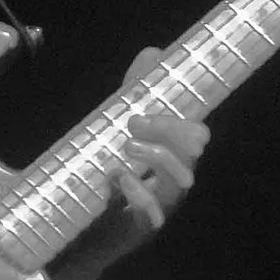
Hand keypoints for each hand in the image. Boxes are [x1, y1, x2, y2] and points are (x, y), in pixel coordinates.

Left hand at [110, 47, 208, 230]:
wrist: (82, 227)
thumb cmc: (110, 173)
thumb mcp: (120, 125)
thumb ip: (137, 90)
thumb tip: (155, 52)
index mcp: (170, 154)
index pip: (196, 135)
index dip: (190, 122)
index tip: (161, 107)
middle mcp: (173, 179)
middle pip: (190, 154)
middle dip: (169, 132)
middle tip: (134, 120)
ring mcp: (161, 205)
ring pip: (178, 180)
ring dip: (155, 157)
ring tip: (127, 145)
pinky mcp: (143, 226)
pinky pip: (151, 212)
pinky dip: (136, 192)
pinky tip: (116, 178)